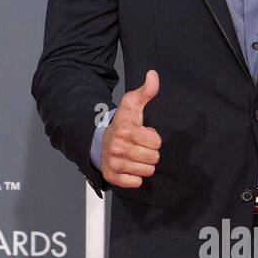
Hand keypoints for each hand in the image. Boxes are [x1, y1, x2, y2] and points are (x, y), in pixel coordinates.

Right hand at [100, 69, 161, 186]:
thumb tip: (153, 75)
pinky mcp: (112, 177)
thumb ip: (145, 91)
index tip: (142, 135)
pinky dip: (135, 177)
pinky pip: (136, 182)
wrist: (101, 142)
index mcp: (124, 130)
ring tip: (134, 156)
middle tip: (139, 147)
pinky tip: (129, 167)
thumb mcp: (132, 105)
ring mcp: (114, 163)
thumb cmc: (122, 124)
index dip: (153, 139)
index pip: (156, 142)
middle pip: (153, 158)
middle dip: (150, 153)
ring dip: (144, 164)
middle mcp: (117, 147)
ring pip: (147, 171)